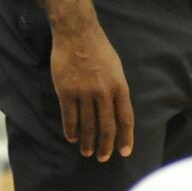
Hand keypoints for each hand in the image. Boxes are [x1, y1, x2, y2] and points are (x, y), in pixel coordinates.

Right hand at [50, 22, 133, 161]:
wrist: (76, 32)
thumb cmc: (98, 48)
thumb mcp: (116, 68)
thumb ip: (116, 90)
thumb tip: (117, 112)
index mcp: (119, 86)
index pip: (125, 118)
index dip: (126, 138)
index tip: (125, 152)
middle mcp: (103, 92)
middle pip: (106, 126)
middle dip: (106, 145)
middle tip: (103, 158)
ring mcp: (84, 92)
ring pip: (87, 124)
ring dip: (88, 141)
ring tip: (87, 152)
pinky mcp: (66, 91)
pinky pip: (70, 116)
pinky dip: (71, 130)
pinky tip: (72, 137)